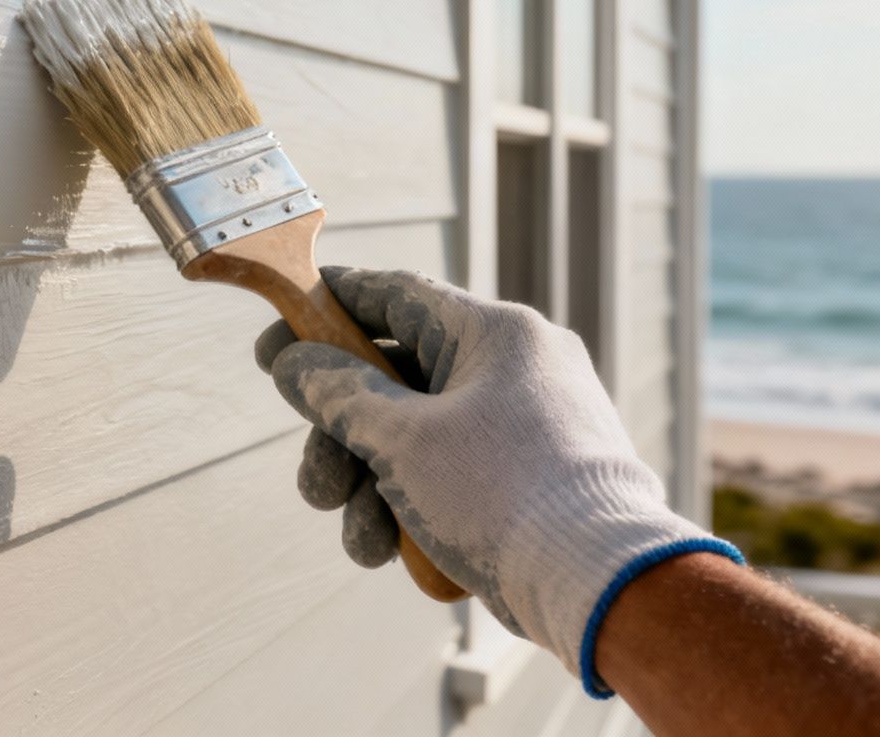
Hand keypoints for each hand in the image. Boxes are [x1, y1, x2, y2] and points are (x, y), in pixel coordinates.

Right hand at [254, 267, 738, 695]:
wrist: (603, 583)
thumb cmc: (504, 496)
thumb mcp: (402, 440)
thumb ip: (338, 393)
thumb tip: (293, 361)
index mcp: (495, 332)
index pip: (394, 295)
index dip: (327, 308)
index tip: (276, 330)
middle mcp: (516, 367)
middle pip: (397, 381)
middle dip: (344, 441)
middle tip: (316, 489)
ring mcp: (528, 423)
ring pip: (420, 438)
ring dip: (374, 489)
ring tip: (363, 544)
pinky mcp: (534, 475)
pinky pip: (455, 473)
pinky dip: (417, 506)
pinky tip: (396, 553)